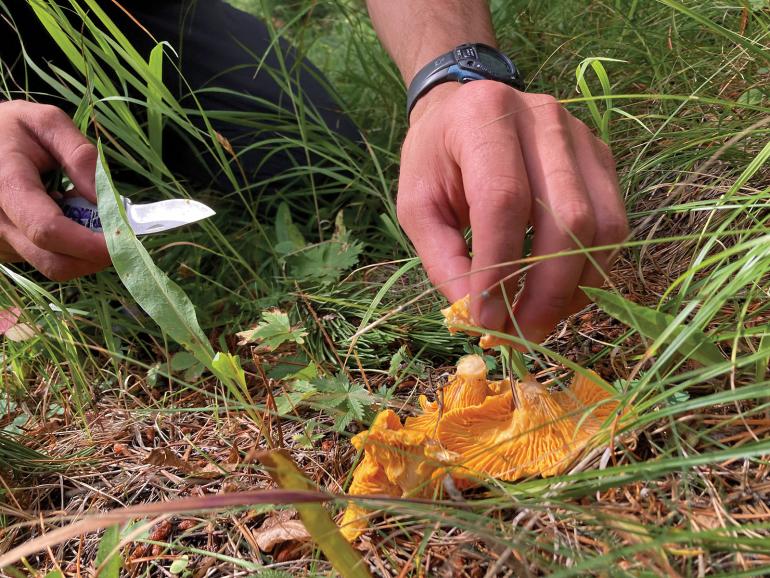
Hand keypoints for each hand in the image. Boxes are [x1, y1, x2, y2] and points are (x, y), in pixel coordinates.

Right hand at [0, 101, 109, 279]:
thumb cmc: (11, 129)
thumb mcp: (46, 123)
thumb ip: (79, 156)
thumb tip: (107, 199)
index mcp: (6, 186)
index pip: (49, 231)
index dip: (90, 245)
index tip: (124, 240)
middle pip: (55, 262)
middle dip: (96, 256)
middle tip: (119, 234)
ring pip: (53, 265)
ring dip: (83, 250)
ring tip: (82, 213)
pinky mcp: (5, 248)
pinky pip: (45, 259)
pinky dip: (68, 247)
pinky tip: (64, 218)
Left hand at [397, 81, 627, 343]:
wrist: (466, 110)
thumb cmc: (435, 161)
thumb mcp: (417, 207)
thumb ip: (442, 259)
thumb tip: (479, 316)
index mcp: (483, 118)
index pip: (503, 202)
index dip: (499, 269)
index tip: (487, 321)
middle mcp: (543, 118)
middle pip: (566, 218)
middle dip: (546, 291)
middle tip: (522, 335)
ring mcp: (581, 137)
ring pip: (602, 226)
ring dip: (576, 287)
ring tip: (542, 320)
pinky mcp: (602, 158)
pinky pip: (614, 223)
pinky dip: (592, 269)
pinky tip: (562, 293)